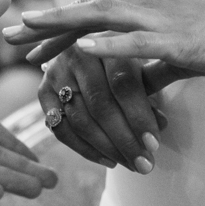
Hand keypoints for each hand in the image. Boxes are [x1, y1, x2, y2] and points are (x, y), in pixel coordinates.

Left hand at [5, 0, 204, 77]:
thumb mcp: (186, 54)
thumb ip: (156, 68)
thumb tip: (134, 89)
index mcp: (150, 7)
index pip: (94, 16)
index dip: (58, 28)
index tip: (25, 40)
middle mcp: (150, 5)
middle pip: (87, 12)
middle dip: (46, 24)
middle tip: (7, 34)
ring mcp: (164, 20)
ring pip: (102, 19)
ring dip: (62, 26)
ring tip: (28, 33)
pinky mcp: (182, 39)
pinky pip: (139, 42)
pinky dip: (109, 43)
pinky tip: (84, 47)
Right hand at [35, 46, 173, 174]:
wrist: (90, 45)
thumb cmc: (126, 56)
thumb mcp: (145, 60)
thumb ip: (156, 85)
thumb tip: (162, 125)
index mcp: (105, 40)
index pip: (122, 83)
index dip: (139, 116)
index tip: (155, 143)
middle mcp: (76, 54)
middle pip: (100, 105)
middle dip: (125, 140)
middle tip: (145, 165)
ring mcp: (55, 73)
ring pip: (80, 120)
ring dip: (108, 149)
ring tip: (131, 165)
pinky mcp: (43, 92)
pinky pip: (61, 130)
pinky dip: (85, 150)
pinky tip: (108, 160)